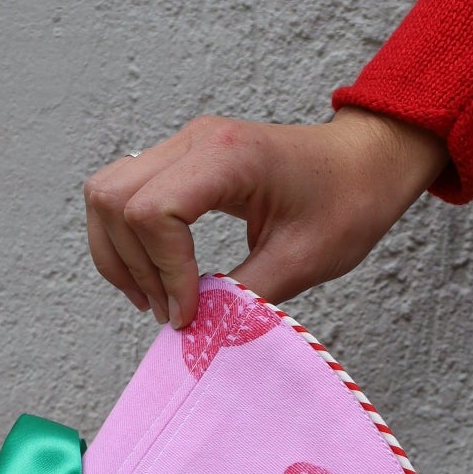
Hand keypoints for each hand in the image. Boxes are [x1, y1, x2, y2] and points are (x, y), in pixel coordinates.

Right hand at [83, 108, 449, 327]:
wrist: (366, 163)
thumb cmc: (347, 201)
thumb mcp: (302, 261)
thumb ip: (243, 298)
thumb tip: (196, 333)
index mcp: (229, 155)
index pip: (154, 210)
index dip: (164, 271)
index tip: (190, 312)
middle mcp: (195, 140)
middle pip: (113, 198)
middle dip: (132, 266)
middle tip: (169, 312)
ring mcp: (184, 144)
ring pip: (106, 194)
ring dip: (119, 254)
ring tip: (156, 299)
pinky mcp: (181, 158)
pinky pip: (124, 193)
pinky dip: (127, 239)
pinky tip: (157, 275)